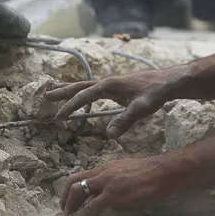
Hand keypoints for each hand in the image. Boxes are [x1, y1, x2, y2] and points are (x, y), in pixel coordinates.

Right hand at [45, 69, 173, 137]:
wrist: (168, 81)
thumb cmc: (156, 93)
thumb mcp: (142, 108)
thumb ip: (125, 120)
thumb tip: (108, 134)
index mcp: (110, 85)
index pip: (85, 95)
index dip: (71, 105)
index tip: (59, 116)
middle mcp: (108, 82)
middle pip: (81, 86)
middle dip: (63, 92)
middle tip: (46, 96)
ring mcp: (112, 83)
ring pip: (86, 86)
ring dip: (71, 90)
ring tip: (55, 93)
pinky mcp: (117, 87)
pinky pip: (95, 89)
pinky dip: (84, 92)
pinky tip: (84, 98)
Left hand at [59, 158, 173, 215]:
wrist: (163, 171)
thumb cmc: (151, 173)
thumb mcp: (127, 172)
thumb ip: (116, 179)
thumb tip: (111, 191)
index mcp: (106, 167)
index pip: (82, 175)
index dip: (72, 189)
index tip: (70, 201)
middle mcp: (103, 172)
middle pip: (74, 181)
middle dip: (65, 197)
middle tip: (65, 211)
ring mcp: (106, 182)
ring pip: (78, 191)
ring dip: (71, 206)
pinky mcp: (112, 194)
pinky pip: (91, 206)